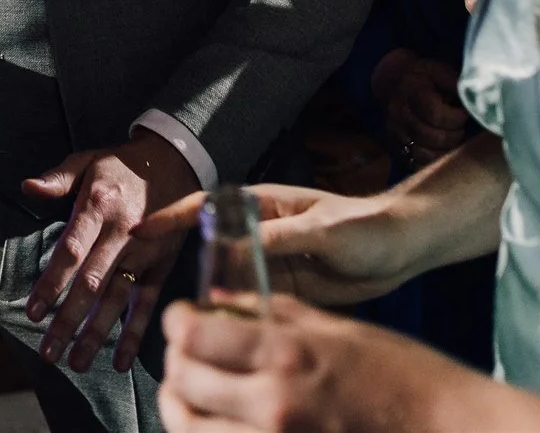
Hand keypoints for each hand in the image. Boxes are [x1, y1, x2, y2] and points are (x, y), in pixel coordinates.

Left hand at [21, 132, 200, 372]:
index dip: (51, 283)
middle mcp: (121, 234)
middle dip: (67, 321)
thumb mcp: (88, 160)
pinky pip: (147, 303)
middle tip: (47, 352)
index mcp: (98, 207)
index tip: (32, 312)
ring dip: (96, 334)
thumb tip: (27, 187)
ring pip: (117, 300)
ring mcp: (144, 253)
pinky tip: (120, 361)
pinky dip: (135, 332)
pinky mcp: (161, 265)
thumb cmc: (122, 164)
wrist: (176, 161)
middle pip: (91, 284)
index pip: (71, 252)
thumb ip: (58, 178)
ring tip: (75, 363)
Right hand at [135, 183, 410, 307]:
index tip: (139, 232)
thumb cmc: (365, 226)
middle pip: (203, 243)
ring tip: (169, 314)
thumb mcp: (321, 230)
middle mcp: (257, 233)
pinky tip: (214, 333)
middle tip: (136, 275)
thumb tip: (229, 251)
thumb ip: (277, 239)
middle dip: (170, 256)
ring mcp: (268, 262)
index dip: (169, 219)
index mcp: (262, 206)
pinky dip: (228, 315)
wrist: (402, 248)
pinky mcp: (282, 289)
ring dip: (199, 293)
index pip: (204, 207)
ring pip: (222, 278)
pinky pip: (247, 302)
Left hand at [157, 298, 451, 432]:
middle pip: (183, 383)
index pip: (194, 335)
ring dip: (182, 406)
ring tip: (190, 392)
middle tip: (183, 354)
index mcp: (287, 354)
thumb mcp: (340, 329)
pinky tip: (220, 421)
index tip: (181, 319)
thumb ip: (276, 313)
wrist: (451, 431)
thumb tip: (222, 298)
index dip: (177, 323)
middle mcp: (273, 404)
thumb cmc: (405, 377)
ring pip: (191, 428)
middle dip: (174, 364)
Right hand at [376, 55, 469, 166]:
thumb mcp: (438, 70)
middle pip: (432, 137)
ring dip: (445, 150)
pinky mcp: (395, 146)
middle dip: (454, 135)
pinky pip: (414, 164)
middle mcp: (400, 114)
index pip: (436, 115)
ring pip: (424, 154)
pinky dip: (431, 162)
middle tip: (460, 127)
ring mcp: (396, 133)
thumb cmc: (423, 77)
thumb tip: (472, 97)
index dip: (456, 118)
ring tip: (452, 139)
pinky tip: (441, 152)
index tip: (463, 113)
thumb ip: (454, 82)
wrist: (392, 83)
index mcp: (412, 92)